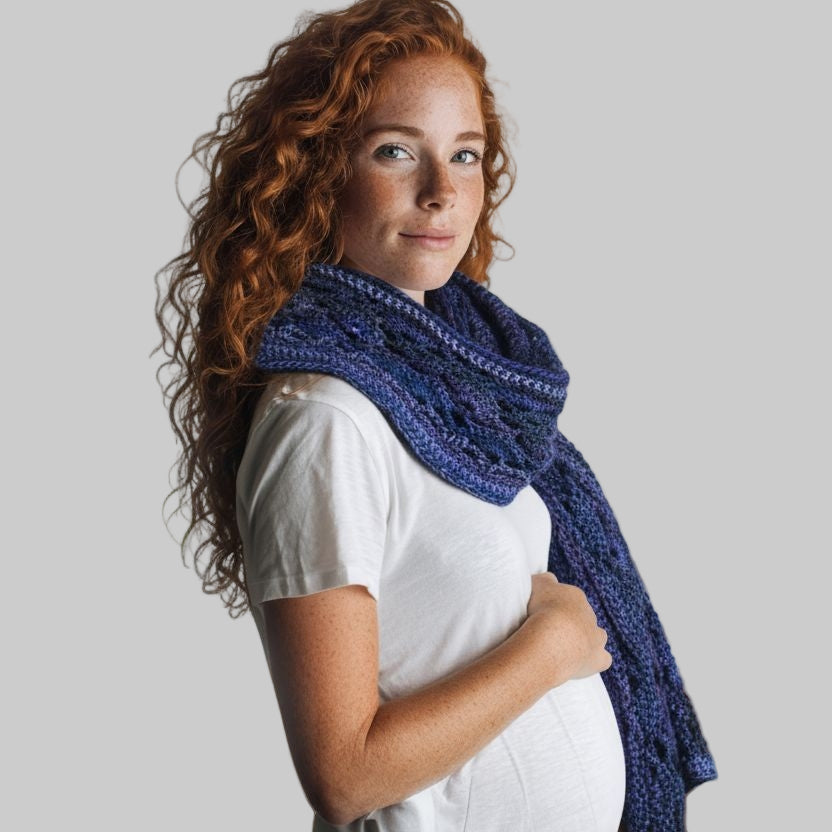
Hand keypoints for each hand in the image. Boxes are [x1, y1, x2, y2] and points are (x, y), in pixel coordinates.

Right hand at [524, 571, 611, 685]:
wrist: (551, 637)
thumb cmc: (540, 610)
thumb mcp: (536, 584)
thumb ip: (544, 580)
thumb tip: (549, 579)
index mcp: (575, 596)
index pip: (568, 599)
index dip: (555, 608)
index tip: (543, 615)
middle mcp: (590, 615)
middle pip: (582, 618)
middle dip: (570, 624)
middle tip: (550, 634)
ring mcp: (596, 637)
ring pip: (597, 636)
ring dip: (586, 640)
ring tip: (565, 649)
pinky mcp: (598, 659)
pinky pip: (603, 659)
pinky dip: (595, 661)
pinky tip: (581, 664)